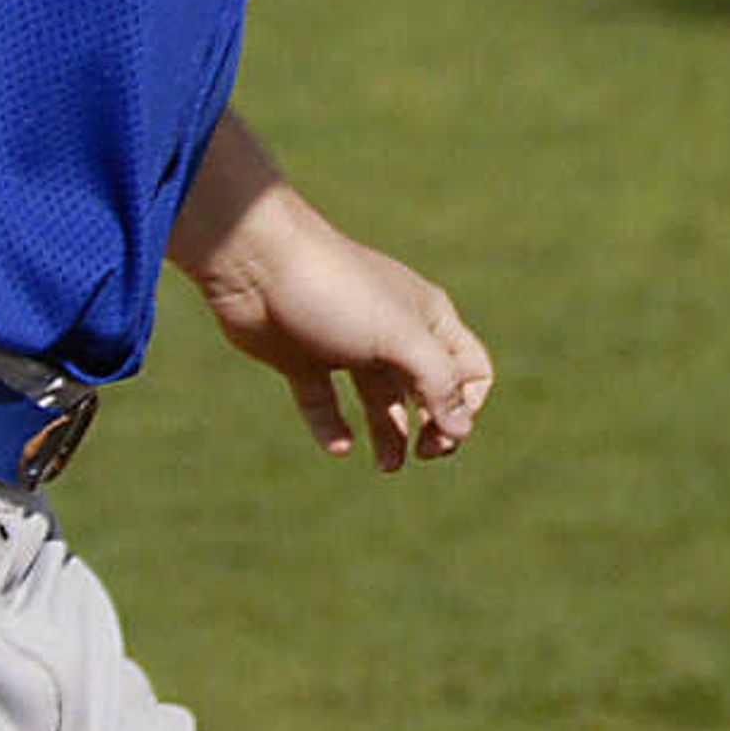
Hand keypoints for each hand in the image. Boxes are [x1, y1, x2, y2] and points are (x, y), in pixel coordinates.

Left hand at [176, 169, 493, 471]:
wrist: (258, 263)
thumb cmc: (337, 291)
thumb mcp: (400, 336)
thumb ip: (437, 381)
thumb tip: (462, 430)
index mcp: (426, 318)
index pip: (470, 369)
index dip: (466, 406)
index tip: (440, 431)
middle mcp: (392, 333)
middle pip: (428, 389)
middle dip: (431, 426)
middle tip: (419, 453)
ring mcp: (347, 346)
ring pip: (380, 400)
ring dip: (389, 434)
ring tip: (386, 466)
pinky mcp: (304, 359)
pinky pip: (326, 404)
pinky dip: (334, 428)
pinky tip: (340, 445)